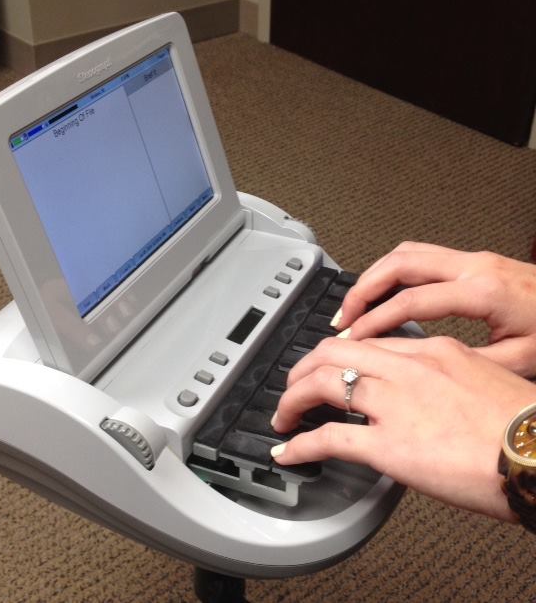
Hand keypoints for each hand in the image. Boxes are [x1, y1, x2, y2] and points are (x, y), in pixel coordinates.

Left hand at [271, 335, 535, 520]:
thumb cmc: (525, 425)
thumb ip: (446, 378)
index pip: (368, 343)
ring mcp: (396, 404)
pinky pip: (328, 438)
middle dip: (304, 367)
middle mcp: (408, 369)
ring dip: (293, 399)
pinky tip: (287, 451)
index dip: (338, 354)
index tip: (328, 366)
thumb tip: (424, 394)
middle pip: (334, 352)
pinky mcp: (390, 445)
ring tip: (283, 414)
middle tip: (294, 384)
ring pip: (323, 384)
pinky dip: (299, 444)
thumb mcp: (485, 380)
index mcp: (434, 351)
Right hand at [333, 241, 535, 376]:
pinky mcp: (474, 261)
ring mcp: (473, 259)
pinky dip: (394, 272)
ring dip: (375, 276)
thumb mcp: (521, 360)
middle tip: (342, 318)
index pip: (411, 301)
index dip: (375, 321)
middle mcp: (473, 267)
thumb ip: (470, 362)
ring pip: (407, 253)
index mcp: (483, 292)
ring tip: (355, 304)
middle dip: (363, 289)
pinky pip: (420, 256)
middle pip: (400, 263)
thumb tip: (425, 367)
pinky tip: (386, 292)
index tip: (353, 340)